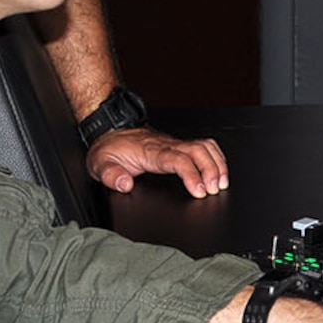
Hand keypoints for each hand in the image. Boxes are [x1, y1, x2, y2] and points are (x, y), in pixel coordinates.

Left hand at [86, 128, 229, 197]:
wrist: (111, 132)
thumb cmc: (110, 149)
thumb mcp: (100, 164)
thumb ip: (111, 175)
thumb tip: (125, 184)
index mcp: (150, 151)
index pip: (178, 159)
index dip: (192, 174)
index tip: (200, 190)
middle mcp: (167, 145)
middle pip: (198, 150)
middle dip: (212, 169)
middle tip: (215, 190)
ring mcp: (175, 144)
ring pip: (204, 146)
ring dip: (217, 163)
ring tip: (222, 184)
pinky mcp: (179, 146)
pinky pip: (204, 146)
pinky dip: (216, 158)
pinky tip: (219, 172)